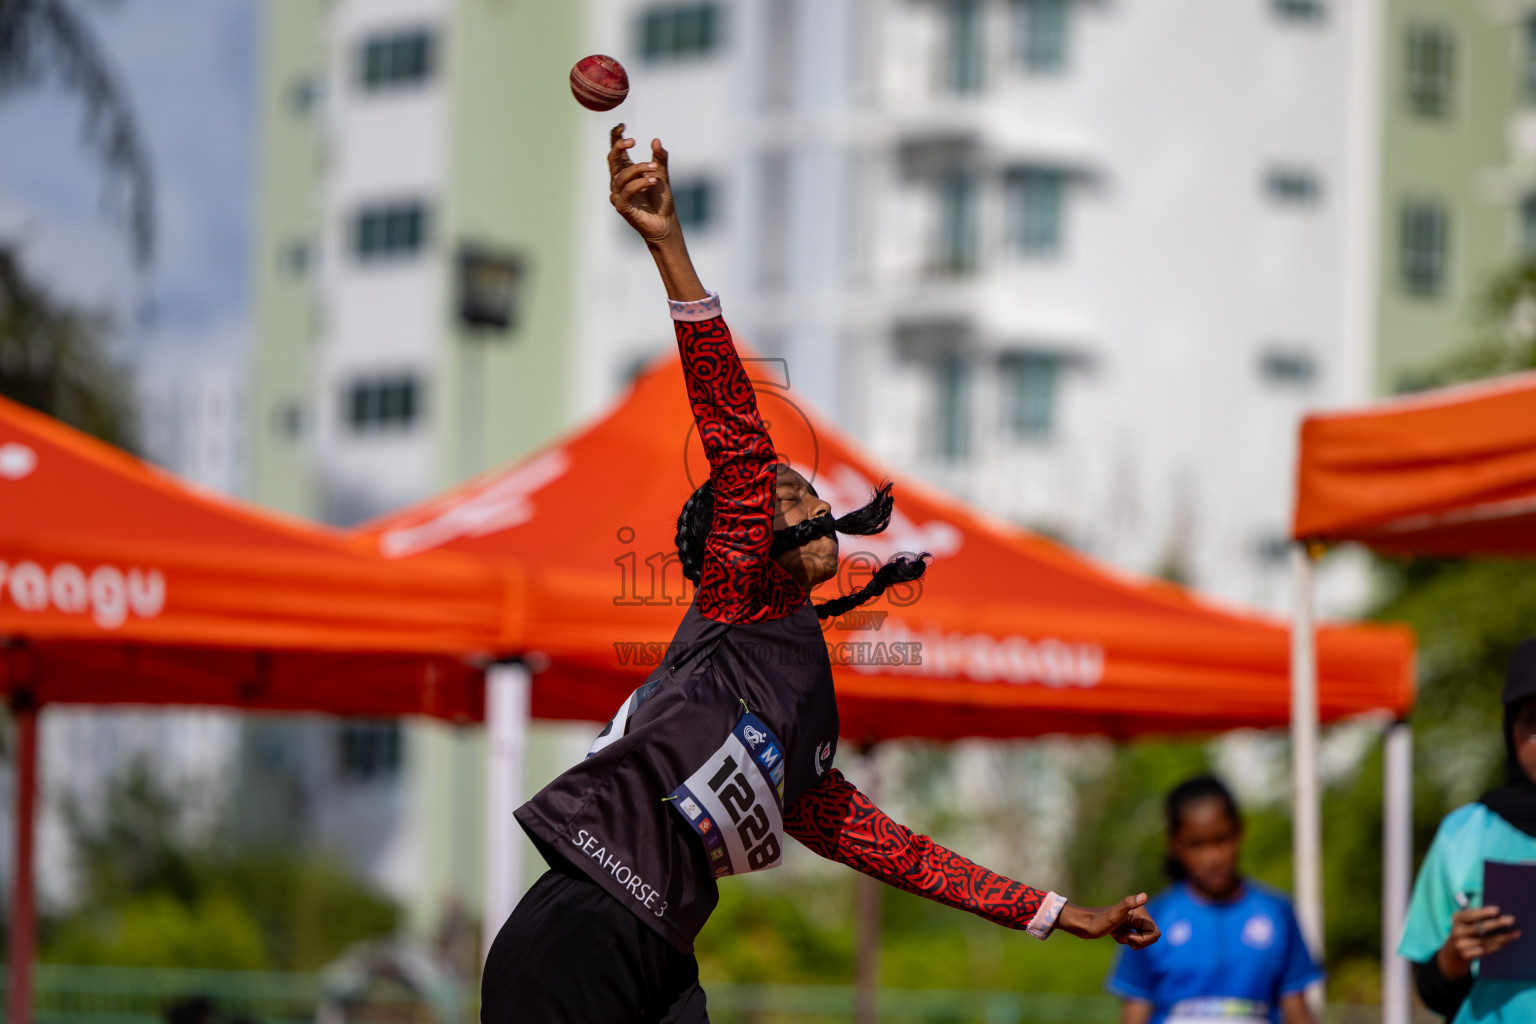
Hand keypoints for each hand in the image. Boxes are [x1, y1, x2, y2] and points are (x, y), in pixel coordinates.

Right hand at [608, 123, 677, 246]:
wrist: (665, 223)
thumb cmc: (661, 200)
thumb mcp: (661, 174)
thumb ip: (659, 158)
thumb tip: (656, 140)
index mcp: (626, 171)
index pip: (616, 152)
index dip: (615, 138)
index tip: (622, 126)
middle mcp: (619, 181)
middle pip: (612, 160)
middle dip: (619, 148)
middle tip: (633, 141)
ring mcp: (618, 194)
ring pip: (622, 175)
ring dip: (639, 169)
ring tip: (654, 170)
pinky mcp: (622, 206)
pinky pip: (627, 191)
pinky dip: (640, 184)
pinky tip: (652, 181)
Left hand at [1056, 893, 1159, 949]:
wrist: (1082, 923)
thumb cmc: (1096, 921)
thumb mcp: (1113, 915)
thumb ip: (1128, 904)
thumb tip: (1144, 896)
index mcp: (1139, 910)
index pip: (1155, 934)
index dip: (1143, 940)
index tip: (1128, 937)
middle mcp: (1138, 913)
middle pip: (1150, 937)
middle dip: (1137, 941)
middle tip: (1121, 936)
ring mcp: (1132, 920)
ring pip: (1143, 939)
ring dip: (1131, 941)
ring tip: (1117, 935)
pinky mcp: (1125, 926)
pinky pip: (1135, 939)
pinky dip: (1126, 940)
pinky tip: (1115, 935)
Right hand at [1436, 905, 1519, 979]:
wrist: (1454, 951)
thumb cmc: (1465, 930)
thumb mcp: (1465, 920)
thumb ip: (1476, 916)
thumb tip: (1498, 914)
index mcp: (1457, 918)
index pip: (1470, 915)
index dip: (1483, 912)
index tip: (1497, 910)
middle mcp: (1457, 931)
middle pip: (1480, 928)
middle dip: (1497, 923)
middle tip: (1511, 920)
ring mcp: (1461, 944)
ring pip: (1486, 940)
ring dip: (1502, 937)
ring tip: (1514, 933)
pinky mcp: (1466, 954)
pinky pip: (1485, 950)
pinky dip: (1497, 946)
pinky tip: (1506, 942)